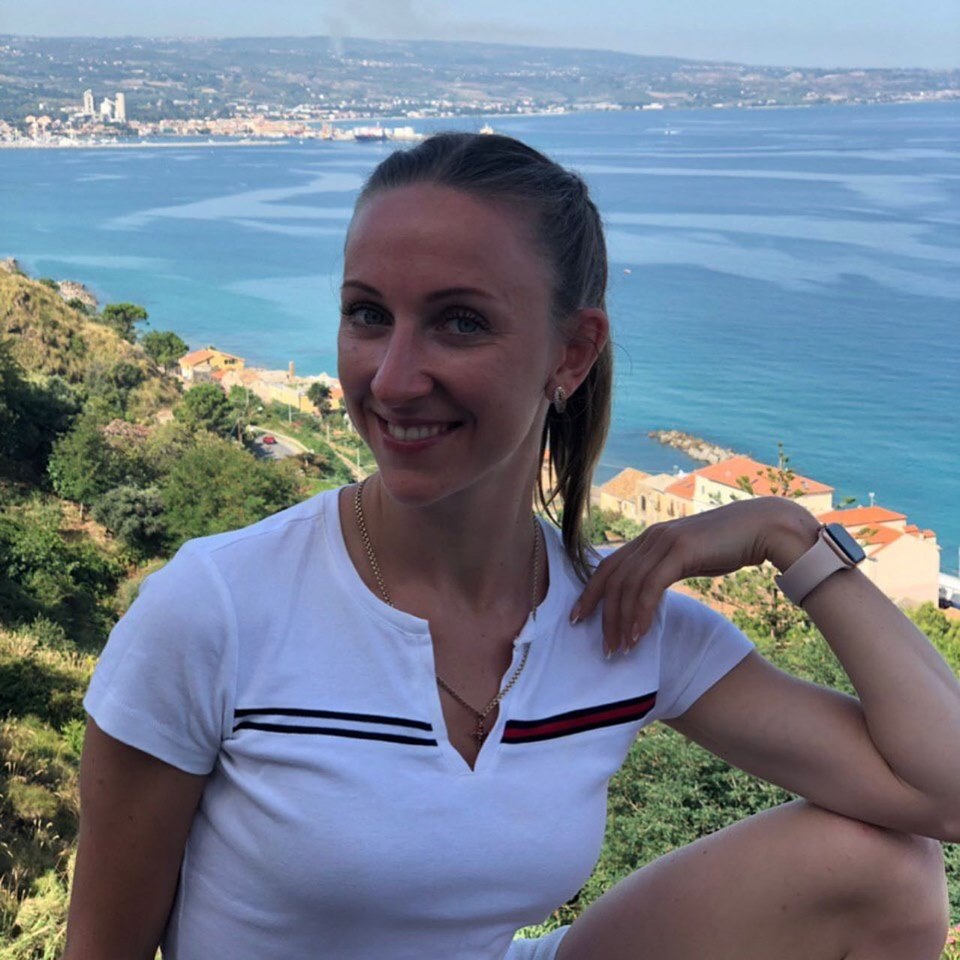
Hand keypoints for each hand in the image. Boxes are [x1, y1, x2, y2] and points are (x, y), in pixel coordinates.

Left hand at [571, 497, 818, 654]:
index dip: (590, 593)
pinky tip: (640, 635)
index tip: (578, 618)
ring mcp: (664, 541)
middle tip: (601, 646)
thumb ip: (667, 569)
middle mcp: (651, 536)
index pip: (608, 566)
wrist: (764, 528)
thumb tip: (650, 595)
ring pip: (628, 586)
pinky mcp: (680, 550)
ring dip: (621, 621)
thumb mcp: (690, 558)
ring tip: (620, 649)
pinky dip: (642, 614)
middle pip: (612, 578)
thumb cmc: (730, 546)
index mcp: (649, 538)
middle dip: (601, 613)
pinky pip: (651, 587)